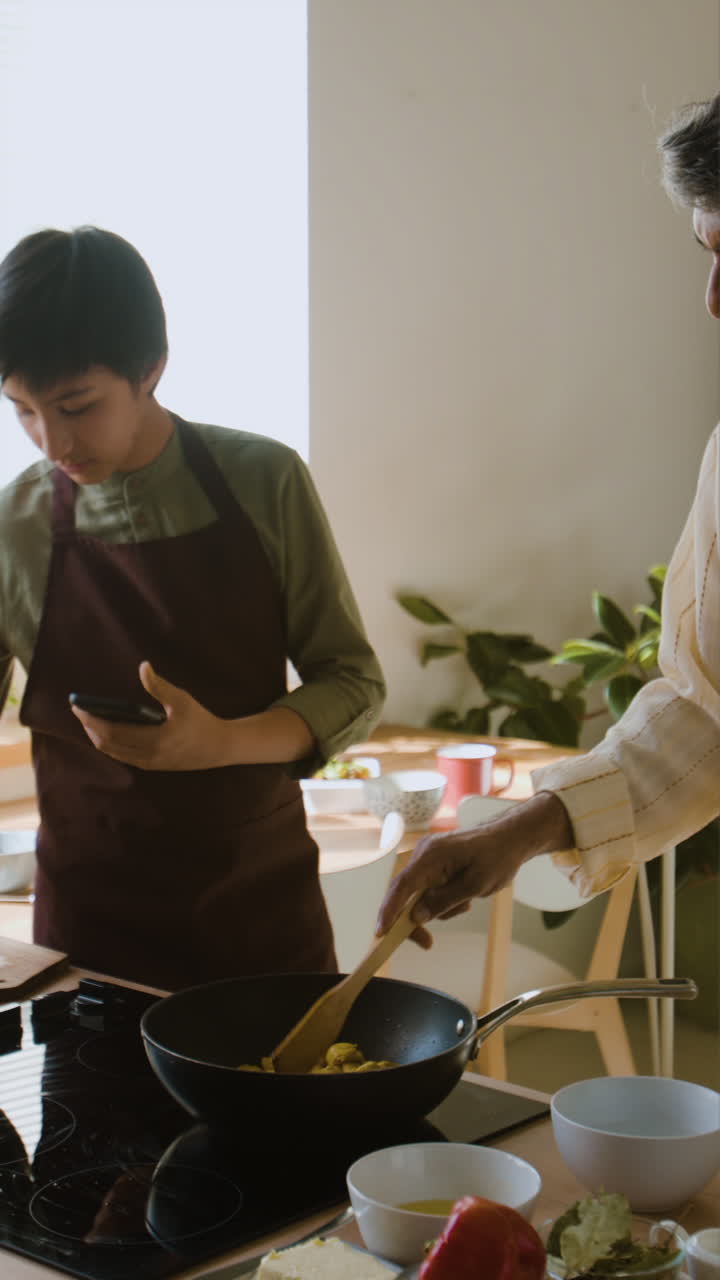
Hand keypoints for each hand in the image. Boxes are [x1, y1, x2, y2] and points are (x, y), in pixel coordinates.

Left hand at [70, 661, 233, 770]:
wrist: (220, 747)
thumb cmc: (201, 720)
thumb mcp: (181, 699)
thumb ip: (159, 685)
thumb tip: (142, 666)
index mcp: (155, 740)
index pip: (112, 732)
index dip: (92, 720)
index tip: (78, 707)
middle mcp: (149, 756)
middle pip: (108, 745)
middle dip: (90, 728)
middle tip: (80, 711)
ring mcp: (150, 764)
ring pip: (114, 753)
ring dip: (99, 737)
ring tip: (90, 720)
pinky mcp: (153, 766)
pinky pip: (124, 756)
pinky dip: (111, 745)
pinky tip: (108, 731)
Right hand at [375, 791, 574, 946]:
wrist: (511, 837)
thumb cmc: (498, 857)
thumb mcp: (475, 885)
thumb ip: (443, 901)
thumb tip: (415, 916)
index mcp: (431, 856)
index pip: (402, 886)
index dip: (389, 910)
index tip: (380, 933)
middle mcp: (423, 854)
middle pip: (405, 892)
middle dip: (416, 918)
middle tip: (427, 943)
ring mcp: (428, 856)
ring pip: (420, 893)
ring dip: (440, 906)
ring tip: (467, 902)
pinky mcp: (435, 861)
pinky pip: (429, 886)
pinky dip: (443, 898)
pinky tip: (464, 897)